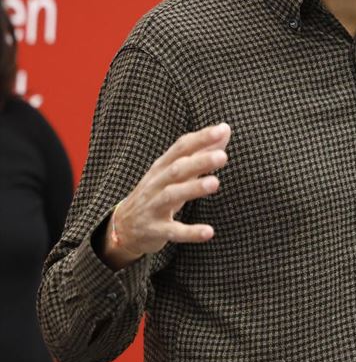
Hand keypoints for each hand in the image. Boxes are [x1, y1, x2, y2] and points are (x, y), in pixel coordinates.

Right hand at [101, 123, 230, 269]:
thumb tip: (225, 129)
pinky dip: (190, 232)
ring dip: (193, 188)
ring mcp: (153, 206)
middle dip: (199, 162)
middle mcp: (156, 184)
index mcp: (162, 167)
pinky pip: (173, 231)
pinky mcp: (155, 230)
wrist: (123, 227)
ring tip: (215, 183)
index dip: (200, 138)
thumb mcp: (175, 172)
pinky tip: (209, 232)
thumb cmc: (158, 192)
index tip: (222, 130)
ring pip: (172, 195)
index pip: (181, 148)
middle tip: (223, 157)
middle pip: (177, 169)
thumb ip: (201, 152)